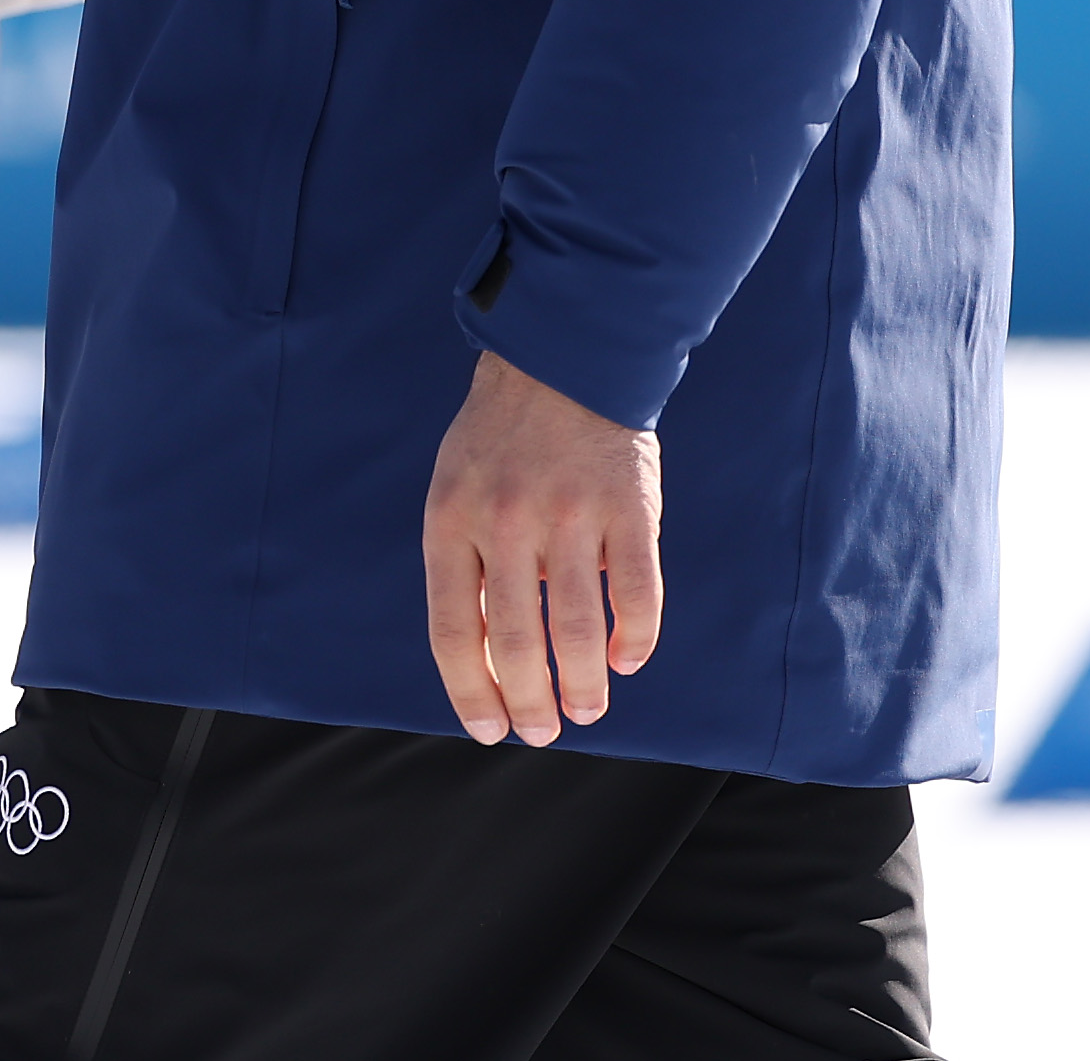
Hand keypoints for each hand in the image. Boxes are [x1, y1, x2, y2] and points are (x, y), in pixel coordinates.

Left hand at [422, 350, 662, 747]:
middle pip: (517, 645)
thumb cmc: (500, 440)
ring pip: (578, 633)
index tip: (491, 731)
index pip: (455, 632)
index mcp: (452, 519)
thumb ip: (468, 565)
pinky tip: (628, 658)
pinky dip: (636, 639)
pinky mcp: (627, 507)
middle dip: (531, 705)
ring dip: (585, 688)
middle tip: (544, 730)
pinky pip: (636, 595)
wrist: (561, 358)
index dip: (472, 693)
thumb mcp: (457, 489)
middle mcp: (507, 521)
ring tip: (587, 708)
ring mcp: (569, 514)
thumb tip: (488, 664)